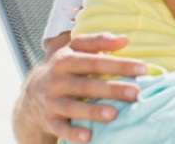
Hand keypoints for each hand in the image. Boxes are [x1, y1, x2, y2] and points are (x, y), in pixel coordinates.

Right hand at [21, 33, 145, 141]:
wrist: (31, 94)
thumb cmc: (64, 68)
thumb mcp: (75, 50)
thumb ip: (99, 41)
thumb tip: (125, 39)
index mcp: (66, 60)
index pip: (96, 61)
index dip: (119, 64)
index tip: (142, 68)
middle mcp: (58, 80)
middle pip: (87, 84)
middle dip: (112, 88)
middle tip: (135, 92)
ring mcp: (52, 101)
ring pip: (73, 107)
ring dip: (93, 111)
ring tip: (114, 113)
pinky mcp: (49, 120)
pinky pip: (61, 128)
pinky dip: (73, 133)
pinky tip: (88, 136)